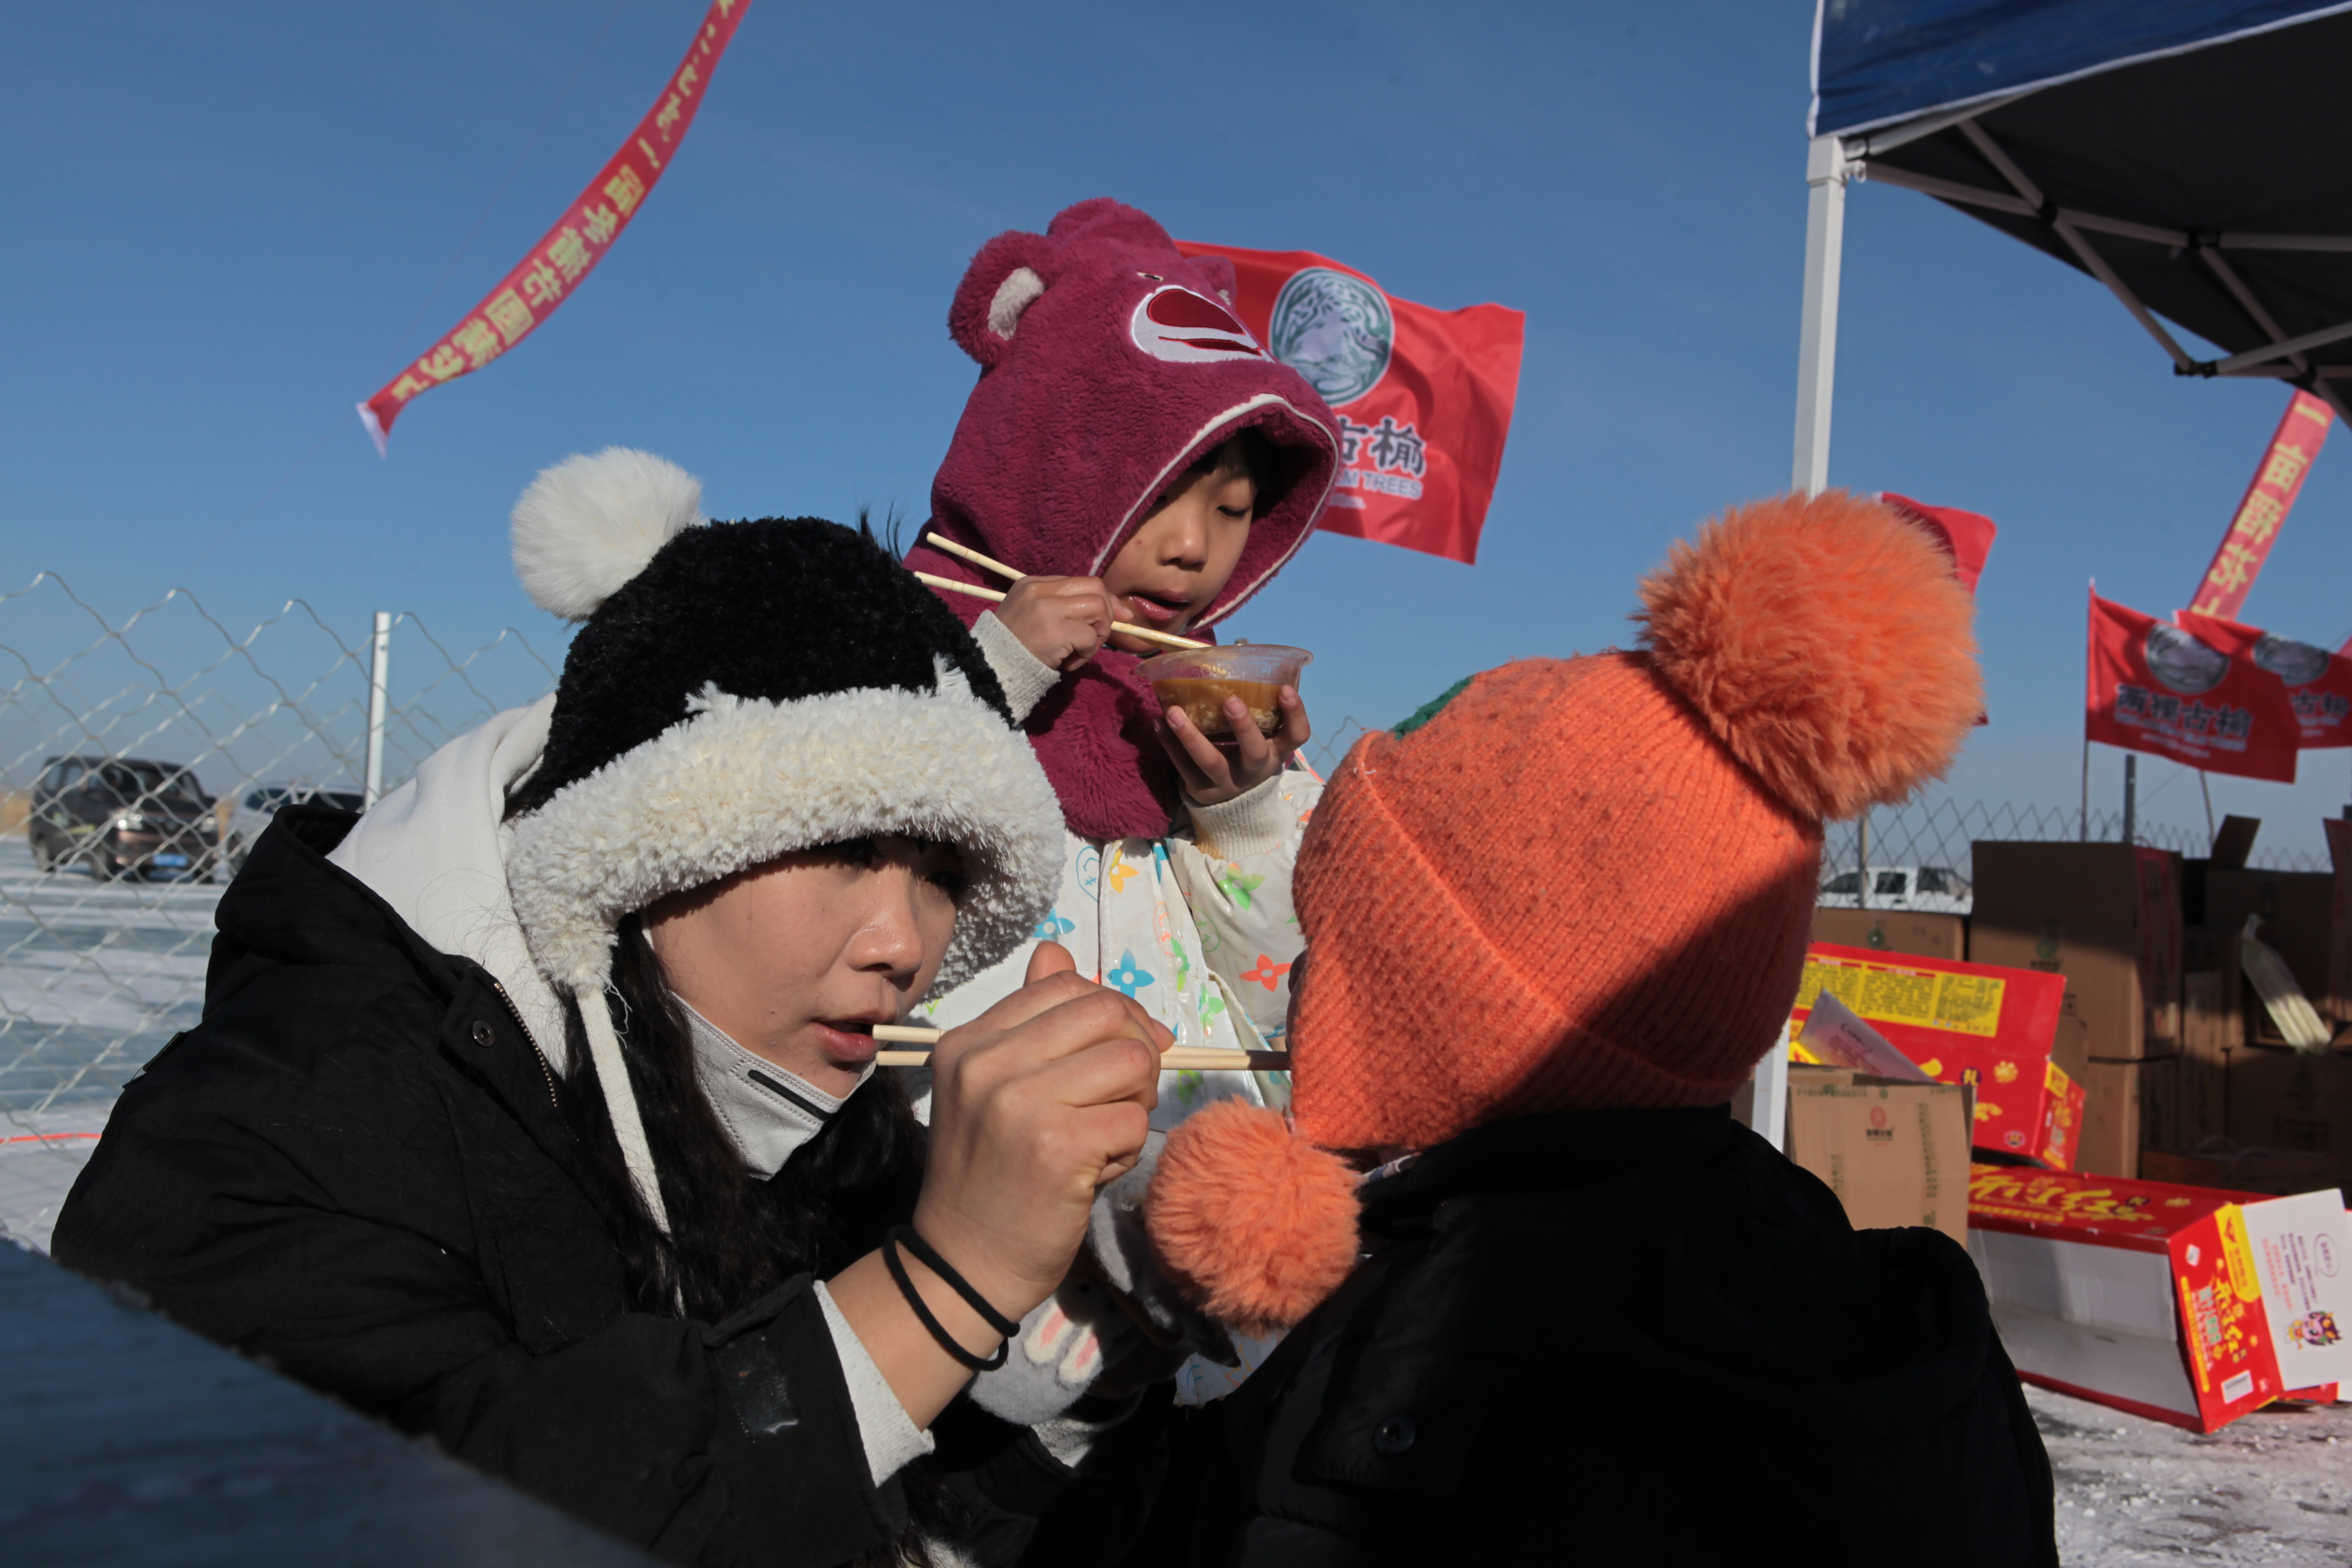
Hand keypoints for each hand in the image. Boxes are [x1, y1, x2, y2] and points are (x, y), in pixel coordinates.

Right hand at [912, 942, 1166, 1321]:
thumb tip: (1057, 950)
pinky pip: (1135, 1120)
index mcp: (971, 1040)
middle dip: (1137, 1051)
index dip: (1113, 1013)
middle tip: (1123, 1096)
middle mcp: (988, 1062)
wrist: (963, 1262)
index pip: (1067, 984)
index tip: (1120, 1052)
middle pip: (1108, 1013)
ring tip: (1105, 1135)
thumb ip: (1031, 1019)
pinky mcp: (1058, 1146)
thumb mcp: (996, 1085)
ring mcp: (1020, 1102)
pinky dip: (1129, 1147)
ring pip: (1133, 1063)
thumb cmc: (991, 1173)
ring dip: (1137, 1102)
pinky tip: (1096, 1170)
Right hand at [993, 575, 1127, 672]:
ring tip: (1080, 651)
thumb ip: (1066, 608)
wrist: (990, 670)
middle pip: (1096, 587)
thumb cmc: (1015, 647)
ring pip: (1098, 609)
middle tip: (1096, 636)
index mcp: (1033, 583)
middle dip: (1107, 613)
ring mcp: (1046, 609)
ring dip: (1098, 634)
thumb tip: (1117, 610)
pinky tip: (1069, 663)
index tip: (1114, 617)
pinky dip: (1087, 653)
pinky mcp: (1055, 631)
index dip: (1104, 599)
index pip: (1083, 581)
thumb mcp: (1033, 616)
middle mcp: (1039, 591)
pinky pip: (1090, 636)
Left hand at [1159, 685, 1309, 806]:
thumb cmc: (1245, 753)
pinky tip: (1158, 722)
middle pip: (1254, 752)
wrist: (1231, 802)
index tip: (1285, 688)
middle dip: (1243, 726)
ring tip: (1172, 712)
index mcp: (1275, 752)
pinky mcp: (1201, 790)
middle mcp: (1255, 770)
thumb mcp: (1262, 737)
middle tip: (1231, 700)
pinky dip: (1169, 744)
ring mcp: (1227, 783)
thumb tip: (1239, 661)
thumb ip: (1259, 709)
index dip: (1295, 714)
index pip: (1297, 736)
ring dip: (1191, 736)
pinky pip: (1182, 766)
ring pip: (1211, 762)